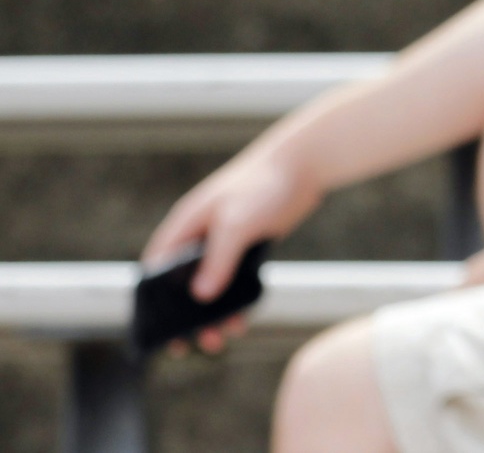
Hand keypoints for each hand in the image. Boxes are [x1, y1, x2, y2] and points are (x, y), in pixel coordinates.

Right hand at [142, 147, 320, 353]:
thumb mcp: (237, 224)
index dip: (153, 302)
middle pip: (183, 285)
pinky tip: (243, 318)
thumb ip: (218, 260)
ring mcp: (223, 241)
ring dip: (213, 313)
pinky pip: (234, 280)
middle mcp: (199, 236)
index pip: (155, 270)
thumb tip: (200, 297)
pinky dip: (235, 300)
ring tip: (223, 339)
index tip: (159, 331)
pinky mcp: (247, 245)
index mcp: (184, 226)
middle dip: (186, 317)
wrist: (304, 165)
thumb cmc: (263, 186)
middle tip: (192, 346)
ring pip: (211, 286)